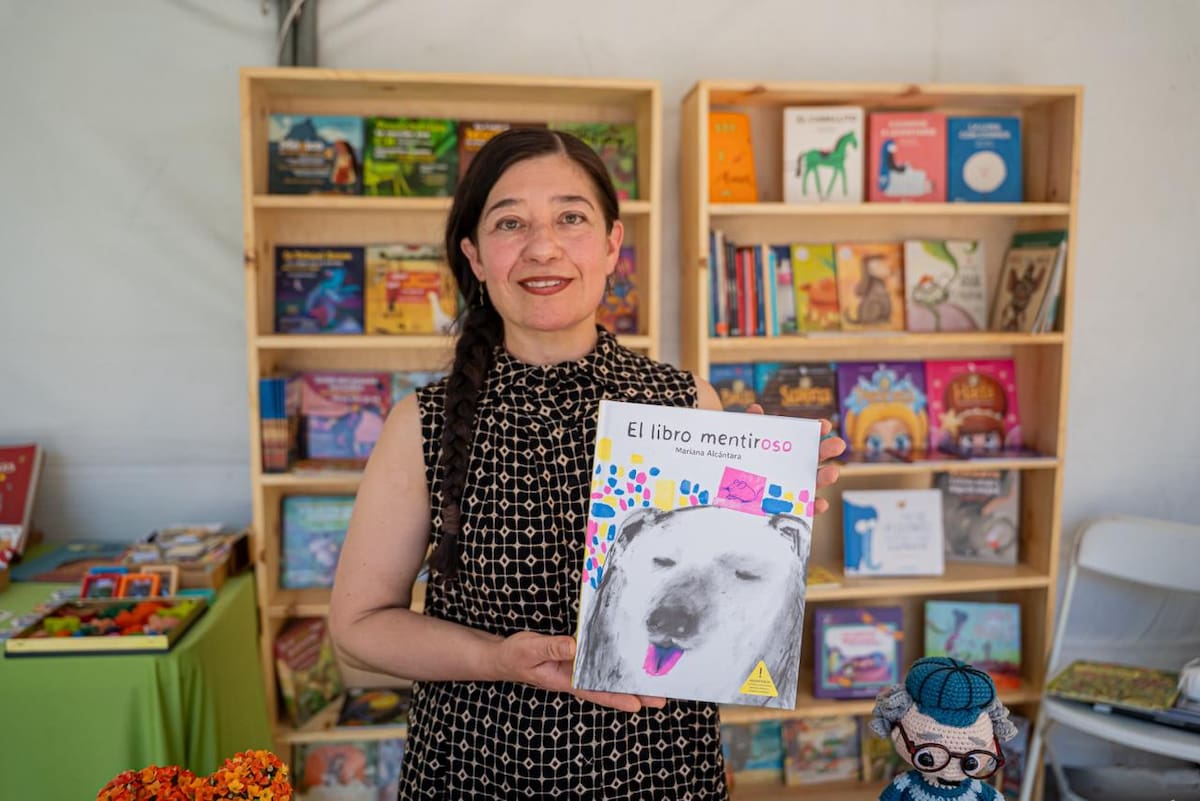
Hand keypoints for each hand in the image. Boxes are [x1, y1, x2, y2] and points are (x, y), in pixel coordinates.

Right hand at [492, 632, 665, 712]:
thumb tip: (574, 645)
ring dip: (629, 678)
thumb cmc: (515, 656)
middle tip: (660, 698)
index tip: (637, 704)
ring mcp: (577, 669)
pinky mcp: (576, 657)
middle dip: (633, 692)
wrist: (504, 657)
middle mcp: (575, 677)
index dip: (615, 697)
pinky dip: (615, 661)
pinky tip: (630, 661)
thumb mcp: (529, 649)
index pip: (594, 691)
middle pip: (608, 687)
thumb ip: (551, 648)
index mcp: (564, 680)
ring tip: (656, 683)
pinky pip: (599, 661)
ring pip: (607, 675)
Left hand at [744, 406, 844, 514]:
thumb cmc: (743, 456)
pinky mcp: (790, 505)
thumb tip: (755, 409)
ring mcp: (795, 485)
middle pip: (816, 456)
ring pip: (815, 481)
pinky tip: (821, 504)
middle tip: (837, 444)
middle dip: (828, 449)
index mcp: (790, 446)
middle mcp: (797, 465)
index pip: (807, 435)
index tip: (824, 424)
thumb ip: (750, 425)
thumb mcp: (744, 439)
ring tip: (832, 473)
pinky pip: (806, 507)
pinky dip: (815, 506)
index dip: (817, 428)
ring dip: (826, 476)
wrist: (727, 484)